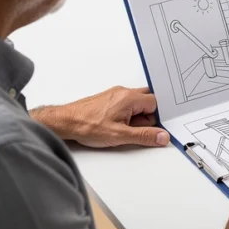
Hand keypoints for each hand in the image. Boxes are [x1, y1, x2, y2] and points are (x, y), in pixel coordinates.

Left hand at [31, 86, 167, 148]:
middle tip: (135, 129)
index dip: (155, 118)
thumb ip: (144, 136)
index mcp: (129, 97)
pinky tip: (115, 125)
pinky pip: (125, 104)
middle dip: (146, 116)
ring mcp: (115, 94)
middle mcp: (124, 92)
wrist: (65, 122)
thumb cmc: (87, 126)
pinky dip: (126, 115)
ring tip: (122, 128)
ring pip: (136, 103)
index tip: (151, 129)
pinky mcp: (108, 99)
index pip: (155, 103)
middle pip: (147, 100)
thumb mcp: (120, 135)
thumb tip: (162, 136)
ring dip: (135, 116)